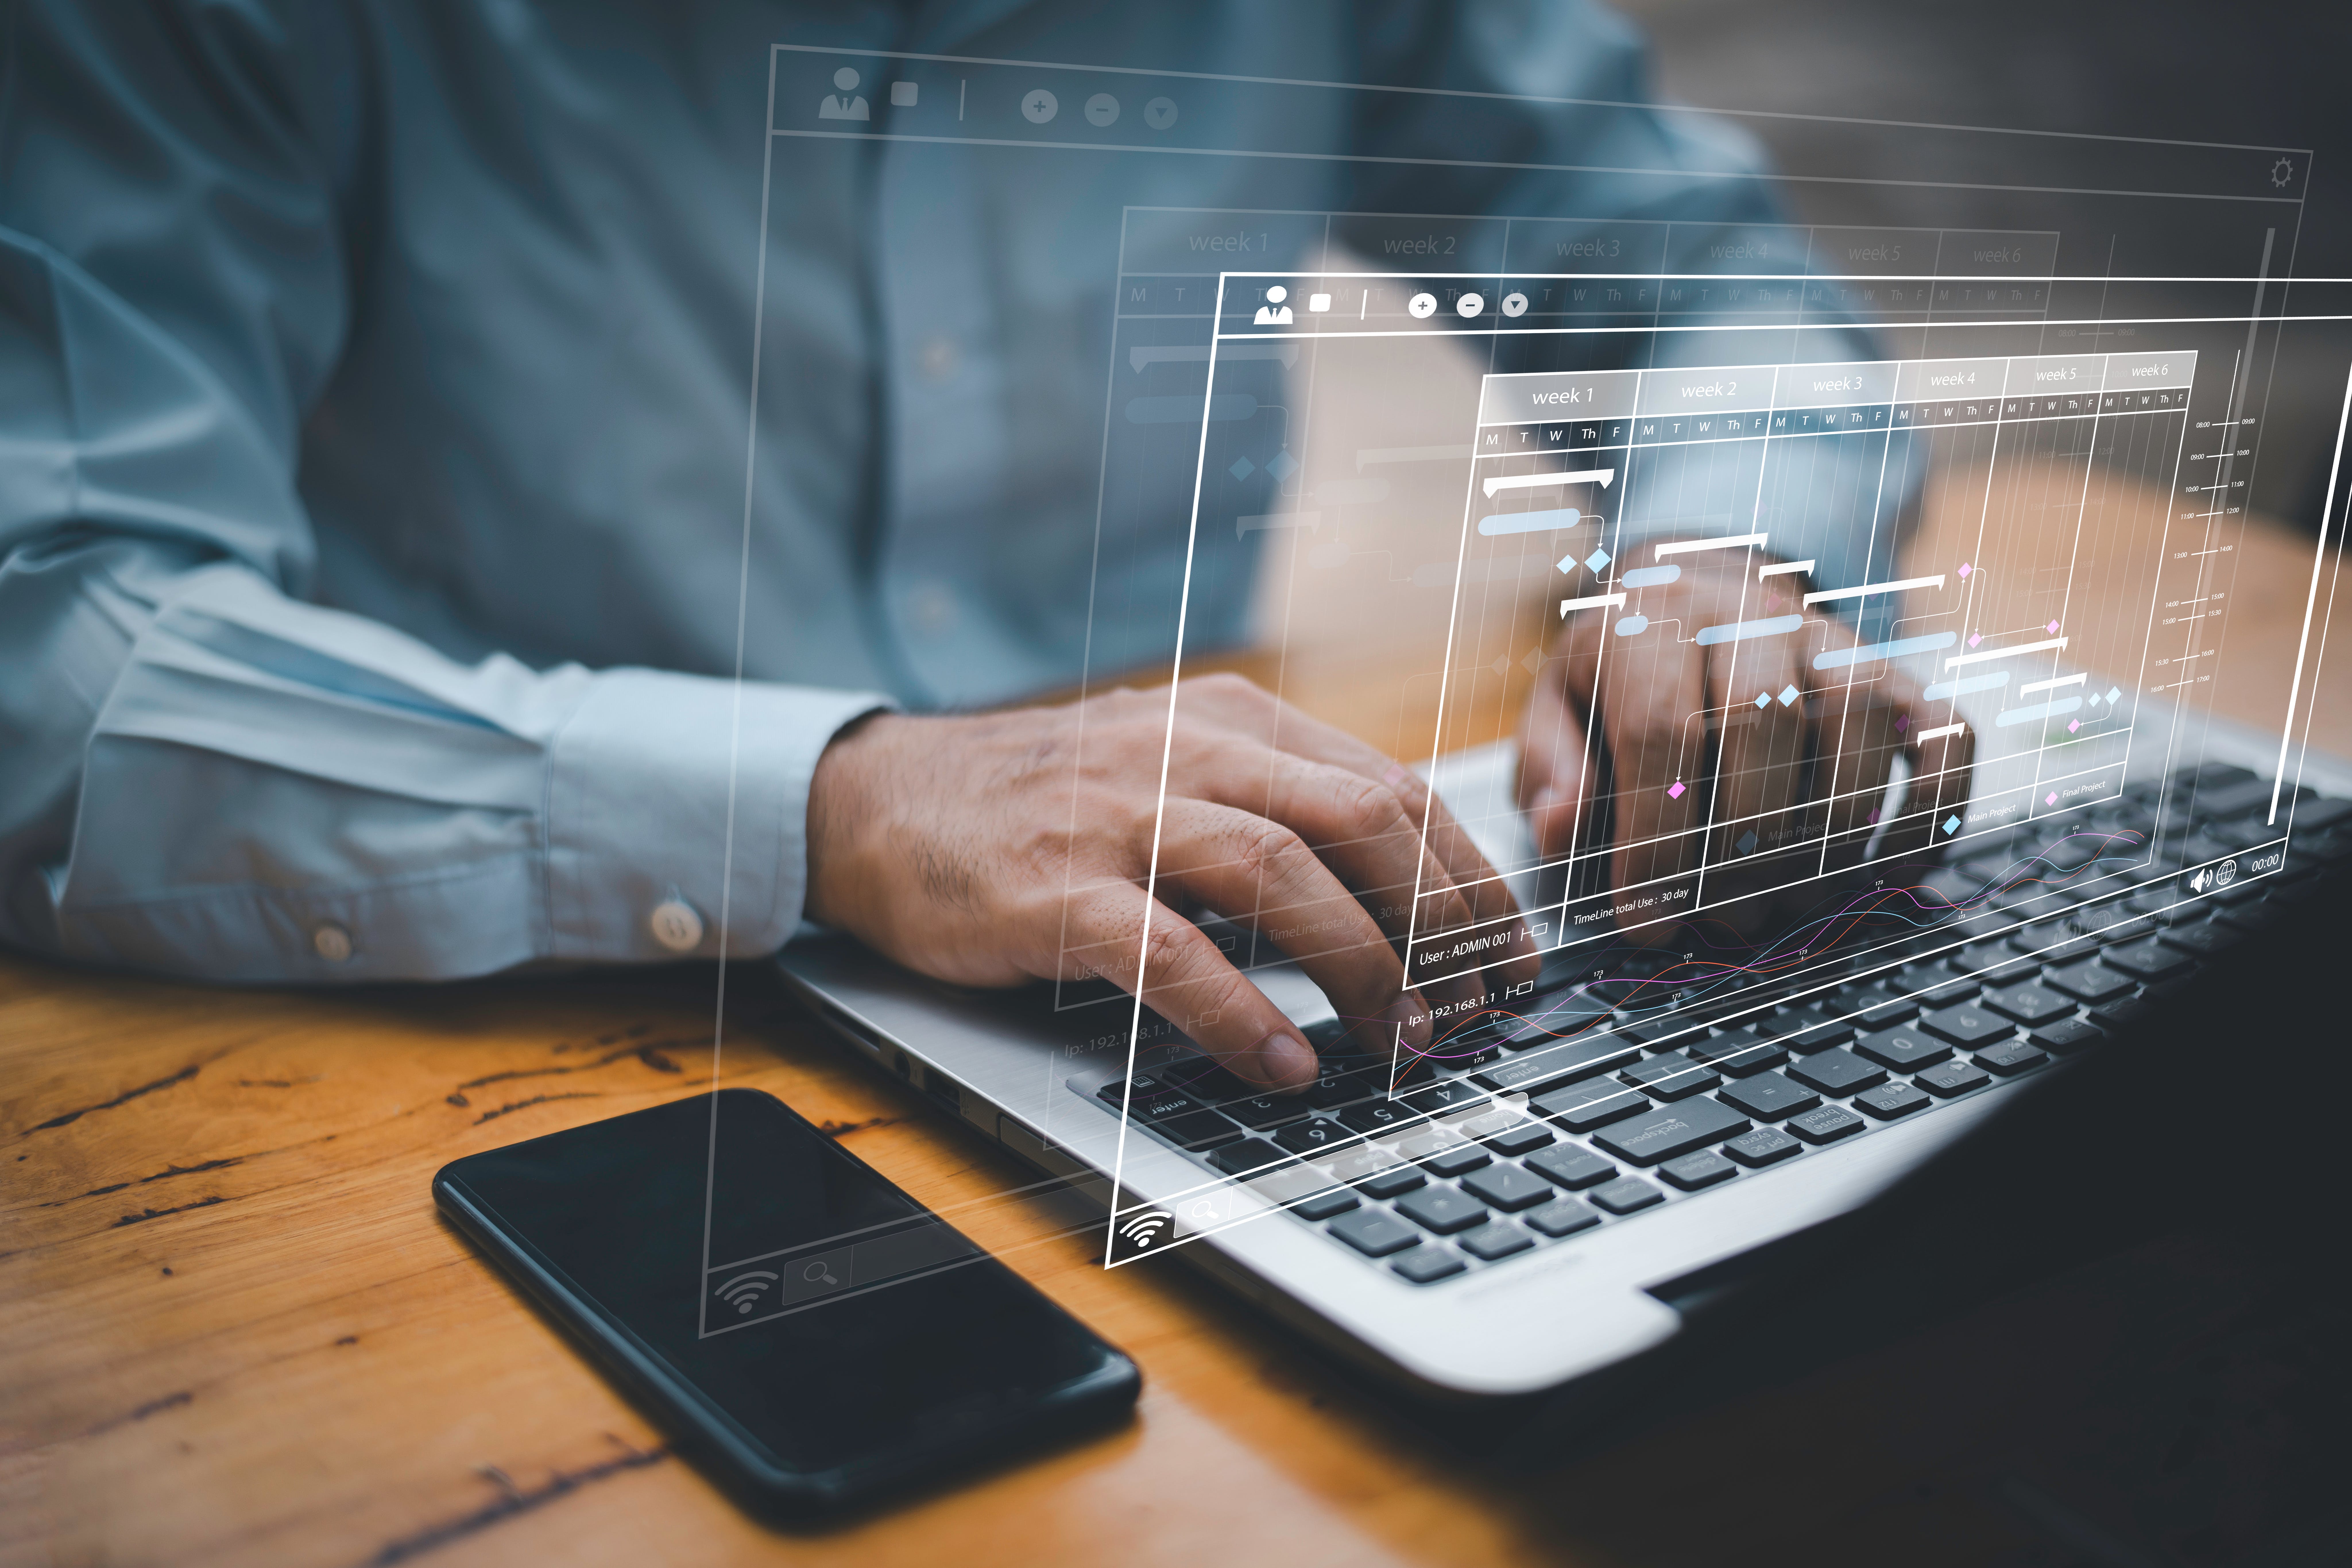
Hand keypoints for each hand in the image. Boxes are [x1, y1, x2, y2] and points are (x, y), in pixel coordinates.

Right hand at [807, 673, 1539, 1091]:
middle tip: (1474, 1005)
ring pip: (1282, 874)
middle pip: (1360, 820)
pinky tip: (1286, 1063)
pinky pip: (1171, 952)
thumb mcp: (1176, 772)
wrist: (883, 801)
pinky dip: (1241, 1013)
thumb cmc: (1046, 802)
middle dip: (1439, 921)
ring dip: (1363, 965)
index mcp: (1233, 720)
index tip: (1506, 952)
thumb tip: (1400, 898)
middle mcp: (1186, 751)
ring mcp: (1119, 817)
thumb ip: (1277, 813)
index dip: (1467, 878)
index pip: (1390, 788)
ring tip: (1405, 1039)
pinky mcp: (1055, 890)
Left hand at [1516, 546, 1973, 941]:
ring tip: (1793, 903)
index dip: (1655, 841)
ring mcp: (1835, 639)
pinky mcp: (1901, 673)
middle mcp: (1750, 615)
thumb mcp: (1558, 711)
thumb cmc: (1621, 679)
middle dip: (1743, 844)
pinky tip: (1889, 870)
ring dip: (1832, 830)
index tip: (1646, 921)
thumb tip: (1561, 826)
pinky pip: (1946, 733)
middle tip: (1724, 921)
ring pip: (1859, 719)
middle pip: (1765, 721)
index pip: (1659, 730)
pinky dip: (1932, 808)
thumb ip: (1550, 770)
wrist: (1696, 598)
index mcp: (1651, 622)